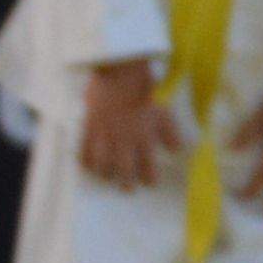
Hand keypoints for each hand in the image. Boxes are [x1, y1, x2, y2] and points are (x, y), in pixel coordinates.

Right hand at [75, 58, 173, 192]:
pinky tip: (88, 165)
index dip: (150, 178)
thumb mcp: (164, 112)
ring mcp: (105, 135)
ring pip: (102, 163)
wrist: (121, 73)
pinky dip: (85, 159)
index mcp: (144, 138)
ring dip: (105, 172)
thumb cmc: (145, 92)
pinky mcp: (90, 127)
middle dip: (127, 182)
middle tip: (127, 188)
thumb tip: (178, 150)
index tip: (150, 183)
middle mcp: (124, 140)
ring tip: (106, 176)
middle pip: (124, 169)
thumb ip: (171, 133)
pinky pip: (84, 149)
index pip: (149, 166)